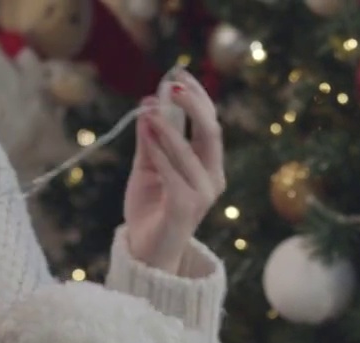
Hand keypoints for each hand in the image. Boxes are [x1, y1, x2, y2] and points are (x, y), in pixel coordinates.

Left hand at [123, 70, 225, 273]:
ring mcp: (202, 195)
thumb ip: (151, 138)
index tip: (178, 73)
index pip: (210, 123)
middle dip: (193, 104)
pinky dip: (159, 152)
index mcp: (209, 166)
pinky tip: (146, 133)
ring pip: (190, 152)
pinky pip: (173, 174)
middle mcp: (212, 178)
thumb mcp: (148, 166)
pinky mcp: (186, 208)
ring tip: (148, 109)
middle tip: (172, 83)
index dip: (198, 96)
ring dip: (168, 128)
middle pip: (211, 132)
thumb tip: (150, 101)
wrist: (146, 252)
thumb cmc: (151, 208)